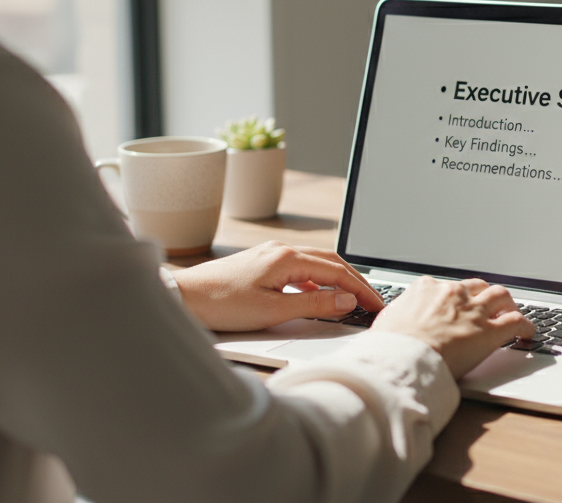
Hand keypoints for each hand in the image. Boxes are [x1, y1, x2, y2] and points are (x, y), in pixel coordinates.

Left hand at [173, 241, 384, 331]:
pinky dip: (318, 281)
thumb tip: (346, 301)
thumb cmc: (222, 304)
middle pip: (332, 262)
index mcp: (288, 258)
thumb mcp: (273, 311)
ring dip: (338, 279)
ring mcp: (271, 254)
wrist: (184, 297)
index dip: (362, 290)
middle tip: (373, 302)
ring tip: (353, 299)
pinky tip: (318, 296)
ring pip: (317, 263)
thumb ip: (314, 306)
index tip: (378, 306)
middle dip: (356, 281)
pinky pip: (301, 269)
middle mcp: (282, 250)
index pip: (338, 272)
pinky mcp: (262, 263)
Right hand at [371, 276, 535, 378]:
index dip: (456, 298)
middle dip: (484, 295)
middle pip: (478, 286)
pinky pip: (516, 321)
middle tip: (488, 306)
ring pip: (501, 296)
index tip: (458, 306)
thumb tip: (394, 323)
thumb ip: (398, 317)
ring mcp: (473, 311)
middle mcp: (453, 293)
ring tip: (511, 312)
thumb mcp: (387, 322)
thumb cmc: (390, 347)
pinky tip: (527, 333)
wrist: (402, 360)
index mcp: (426, 288)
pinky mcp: (489, 332)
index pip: (448, 287)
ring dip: (508, 304)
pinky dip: (526, 326)